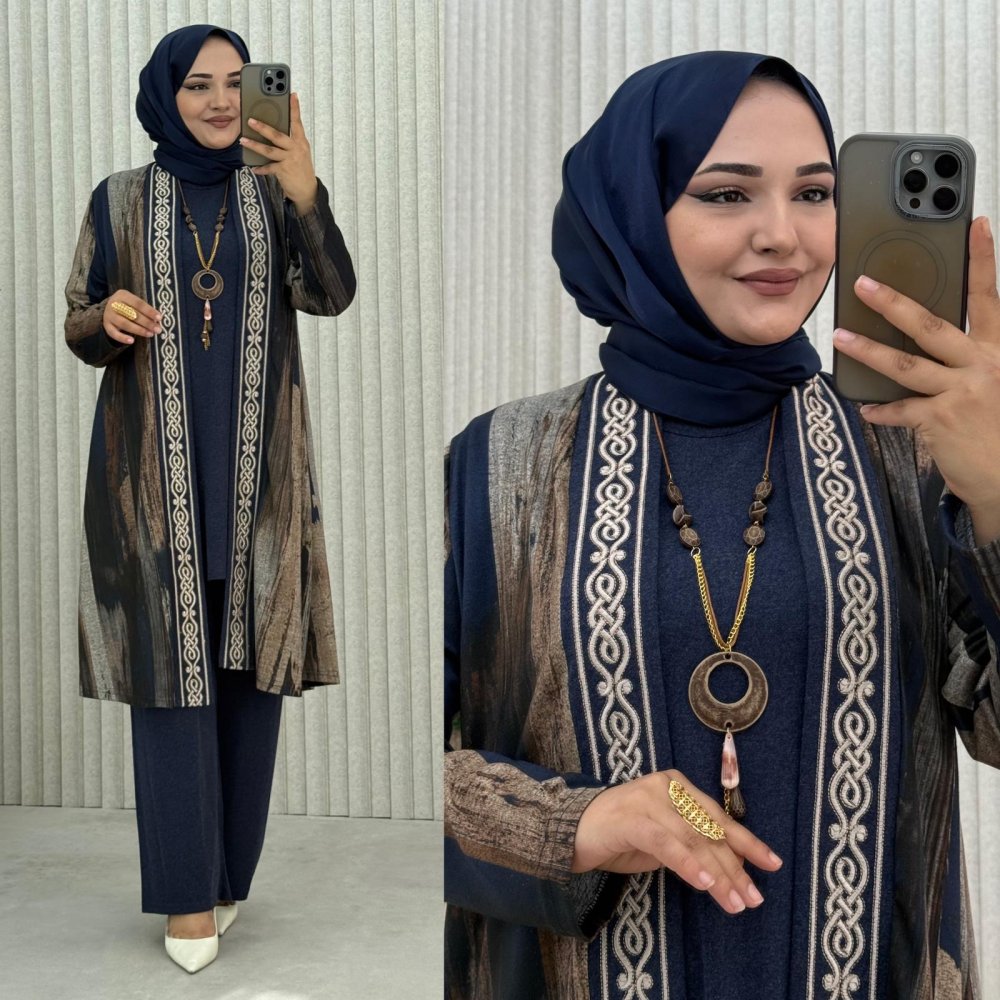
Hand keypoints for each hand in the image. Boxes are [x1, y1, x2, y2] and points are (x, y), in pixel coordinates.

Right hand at [102, 291, 160, 344]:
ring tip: (150, 334)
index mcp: (123, 295)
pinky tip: (132, 341)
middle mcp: (114, 304)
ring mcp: (109, 315)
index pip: (138, 303)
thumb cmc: (128, 305)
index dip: (149, 311)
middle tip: (158, 329)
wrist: (109, 308)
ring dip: (139, 330)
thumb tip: (157, 320)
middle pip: (132, 314)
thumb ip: (144, 309)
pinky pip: (113, 333)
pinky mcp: (106, 325)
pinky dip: (122, 338)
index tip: (160, 318)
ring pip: (124, 323)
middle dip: (147, 322)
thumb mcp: (134, 302)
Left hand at [239, 92, 317, 212]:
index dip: (295, 108)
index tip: (292, 94)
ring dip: (255, 145)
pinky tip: (253, 168)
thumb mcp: (300, 152)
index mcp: (300, 142)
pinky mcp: (284, 171)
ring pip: (270, 151)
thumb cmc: (301, 168)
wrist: (307, 191)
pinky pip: (269, 168)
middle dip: (264, 127)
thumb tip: (273, 129)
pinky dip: (260, 168)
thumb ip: (290, 140)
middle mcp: (296, 149)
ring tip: (243, 140)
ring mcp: (290, 160)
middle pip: (278, 136)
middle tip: (250, 120)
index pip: (297, 122)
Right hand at [572, 769, 781, 913]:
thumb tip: (734, 866)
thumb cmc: (621, 836)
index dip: (746, 842)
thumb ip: (693, 844)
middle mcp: (666, 785)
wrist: (572, 830)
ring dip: (717, 873)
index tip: (771, 865)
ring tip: (735, 901)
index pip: (718, 816)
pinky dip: (687, 863)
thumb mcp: (664, 840)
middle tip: (753, 897)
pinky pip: (666, 843)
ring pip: (693, 838)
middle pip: (709, 829)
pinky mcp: (630, 817)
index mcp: (677, 785)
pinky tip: (704, 883)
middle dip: (735, 866)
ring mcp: (647, 798)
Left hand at [833, 216, 999, 543]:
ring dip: (869, 350)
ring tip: (840, 338)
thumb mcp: (996, 383)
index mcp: (996, 351)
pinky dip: (881, 409)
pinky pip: (900, 410)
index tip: (975, 225)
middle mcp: (981, 366)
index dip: (982, 260)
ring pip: (906, 365)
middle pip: (932, 325)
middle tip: (863, 284)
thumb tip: (933, 343)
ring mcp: (960, 392)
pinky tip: (866, 407)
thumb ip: (971, 359)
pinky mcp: (940, 420)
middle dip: (894, 303)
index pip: (989, 297)